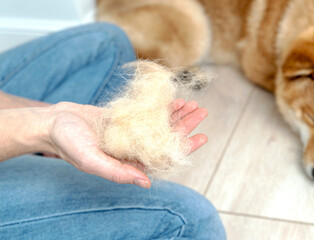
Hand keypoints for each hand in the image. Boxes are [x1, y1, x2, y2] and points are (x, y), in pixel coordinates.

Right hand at [46, 100, 207, 187]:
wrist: (54, 122)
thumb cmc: (69, 144)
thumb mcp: (92, 160)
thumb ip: (118, 172)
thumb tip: (147, 182)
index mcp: (129, 162)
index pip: (164, 156)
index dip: (184, 147)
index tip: (202, 137)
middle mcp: (134, 148)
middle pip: (166, 138)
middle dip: (186, 126)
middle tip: (202, 113)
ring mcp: (131, 132)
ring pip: (161, 124)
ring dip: (177, 115)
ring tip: (194, 105)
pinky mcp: (126, 118)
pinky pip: (149, 113)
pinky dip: (162, 107)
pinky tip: (175, 100)